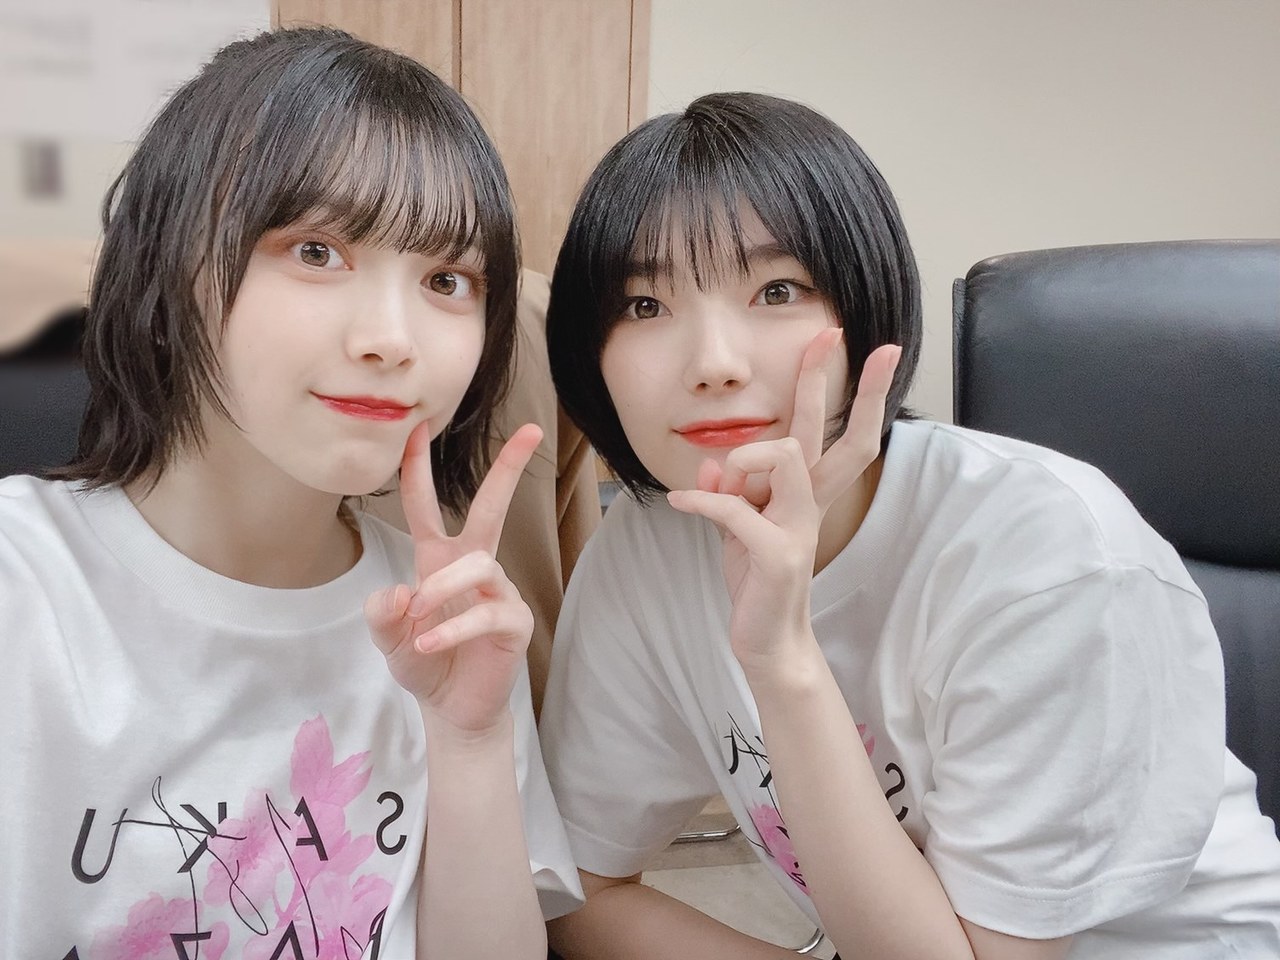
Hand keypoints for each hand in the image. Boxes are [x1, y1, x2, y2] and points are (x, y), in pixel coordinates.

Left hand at [365, 421, 541, 735]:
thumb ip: (381, 615)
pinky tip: (427, 645)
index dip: (419, 467)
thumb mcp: (387, 640)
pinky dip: (452, 628)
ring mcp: (498, 593)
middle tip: (530, 430)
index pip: (425, 506)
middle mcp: (472, 567)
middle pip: (492, 508)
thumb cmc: (423, 664)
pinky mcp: (513, 623)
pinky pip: (485, 613)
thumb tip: (399, 591)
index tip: (417, 427)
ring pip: (478, 565)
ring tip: (418, 619)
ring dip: (442, 588)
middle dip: (508, 468)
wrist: (452, 711)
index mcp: (437, 560)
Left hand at [666, 332, 900, 670]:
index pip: (836, 431)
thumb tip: (713, 464)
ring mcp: (799, 527)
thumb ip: (729, 489)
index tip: (864, 344)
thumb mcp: (736, 526)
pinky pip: (735, 508)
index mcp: (805, 492)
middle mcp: (811, 503)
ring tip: (720, 480)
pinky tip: (682, 502)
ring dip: (745, 456)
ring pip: (786, 456)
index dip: (853, 391)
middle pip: (833, 431)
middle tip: (833, 335)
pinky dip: (703, 501)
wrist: (765, 639)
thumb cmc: (755, 579)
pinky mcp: (777, 553)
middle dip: (831, 380)